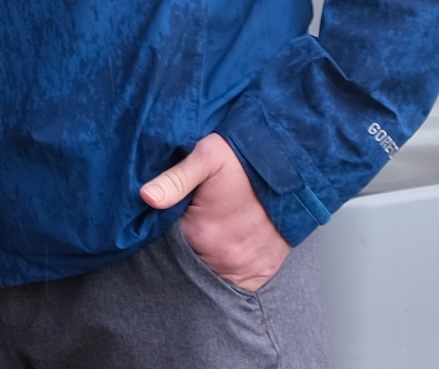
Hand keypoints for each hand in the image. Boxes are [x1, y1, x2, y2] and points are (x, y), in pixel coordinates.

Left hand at [141, 133, 289, 290]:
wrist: (292, 166)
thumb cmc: (246, 160)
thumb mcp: (206, 156)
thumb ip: (174, 179)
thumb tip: (146, 197)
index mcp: (201, 233)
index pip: (165, 242)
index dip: (165, 228)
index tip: (171, 214)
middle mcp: (222, 258)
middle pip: (188, 259)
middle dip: (186, 245)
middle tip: (196, 219)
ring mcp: (245, 268)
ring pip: (211, 271)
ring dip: (207, 257)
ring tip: (214, 229)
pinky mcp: (263, 271)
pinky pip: (238, 280)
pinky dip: (230, 267)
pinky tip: (229, 243)